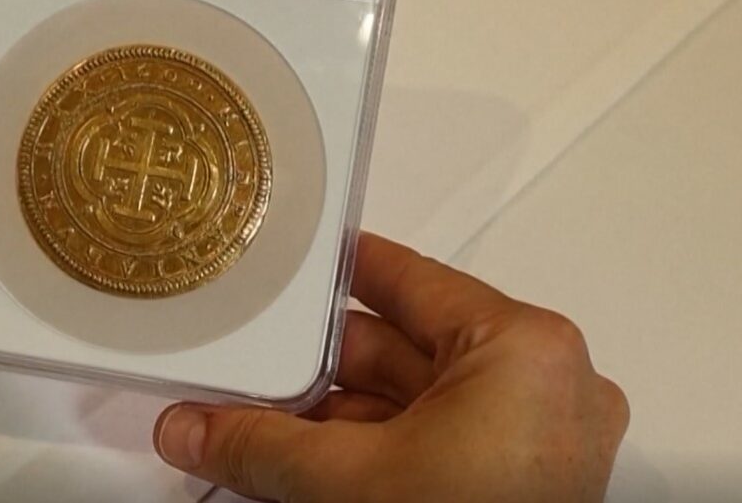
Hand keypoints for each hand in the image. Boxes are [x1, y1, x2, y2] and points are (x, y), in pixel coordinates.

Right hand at [152, 233, 628, 501]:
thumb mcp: (348, 482)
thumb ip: (260, 443)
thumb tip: (194, 426)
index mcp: (525, 350)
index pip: (410, 278)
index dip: (337, 272)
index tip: (294, 261)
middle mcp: (547, 388)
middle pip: (404, 349)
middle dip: (318, 368)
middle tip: (250, 369)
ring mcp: (541, 443)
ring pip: (415, 405)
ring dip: (337, 419)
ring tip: (262, 426)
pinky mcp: (525, 485)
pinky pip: (438, 444)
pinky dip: (377, 452)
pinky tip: (309, 463)